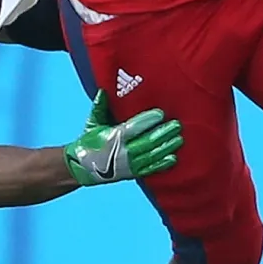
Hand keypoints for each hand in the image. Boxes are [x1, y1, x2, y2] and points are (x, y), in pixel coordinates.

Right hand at [63, 91, 182, 185]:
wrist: (83, 168)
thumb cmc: (89, 141)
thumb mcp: (93, 123)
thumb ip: (100, 107)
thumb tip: (103, 89)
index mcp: (112, 137)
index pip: (132, 128)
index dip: (147, 121)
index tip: (160, 113)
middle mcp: (121, 152)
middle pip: (146, 142)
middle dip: (163, 133)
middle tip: (177, 124)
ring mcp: (128, 164)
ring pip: (151, 156)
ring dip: (166, 147)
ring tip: (179, 138)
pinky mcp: (132, 173)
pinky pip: (149, 169)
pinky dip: (162, 165)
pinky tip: (173, 158)